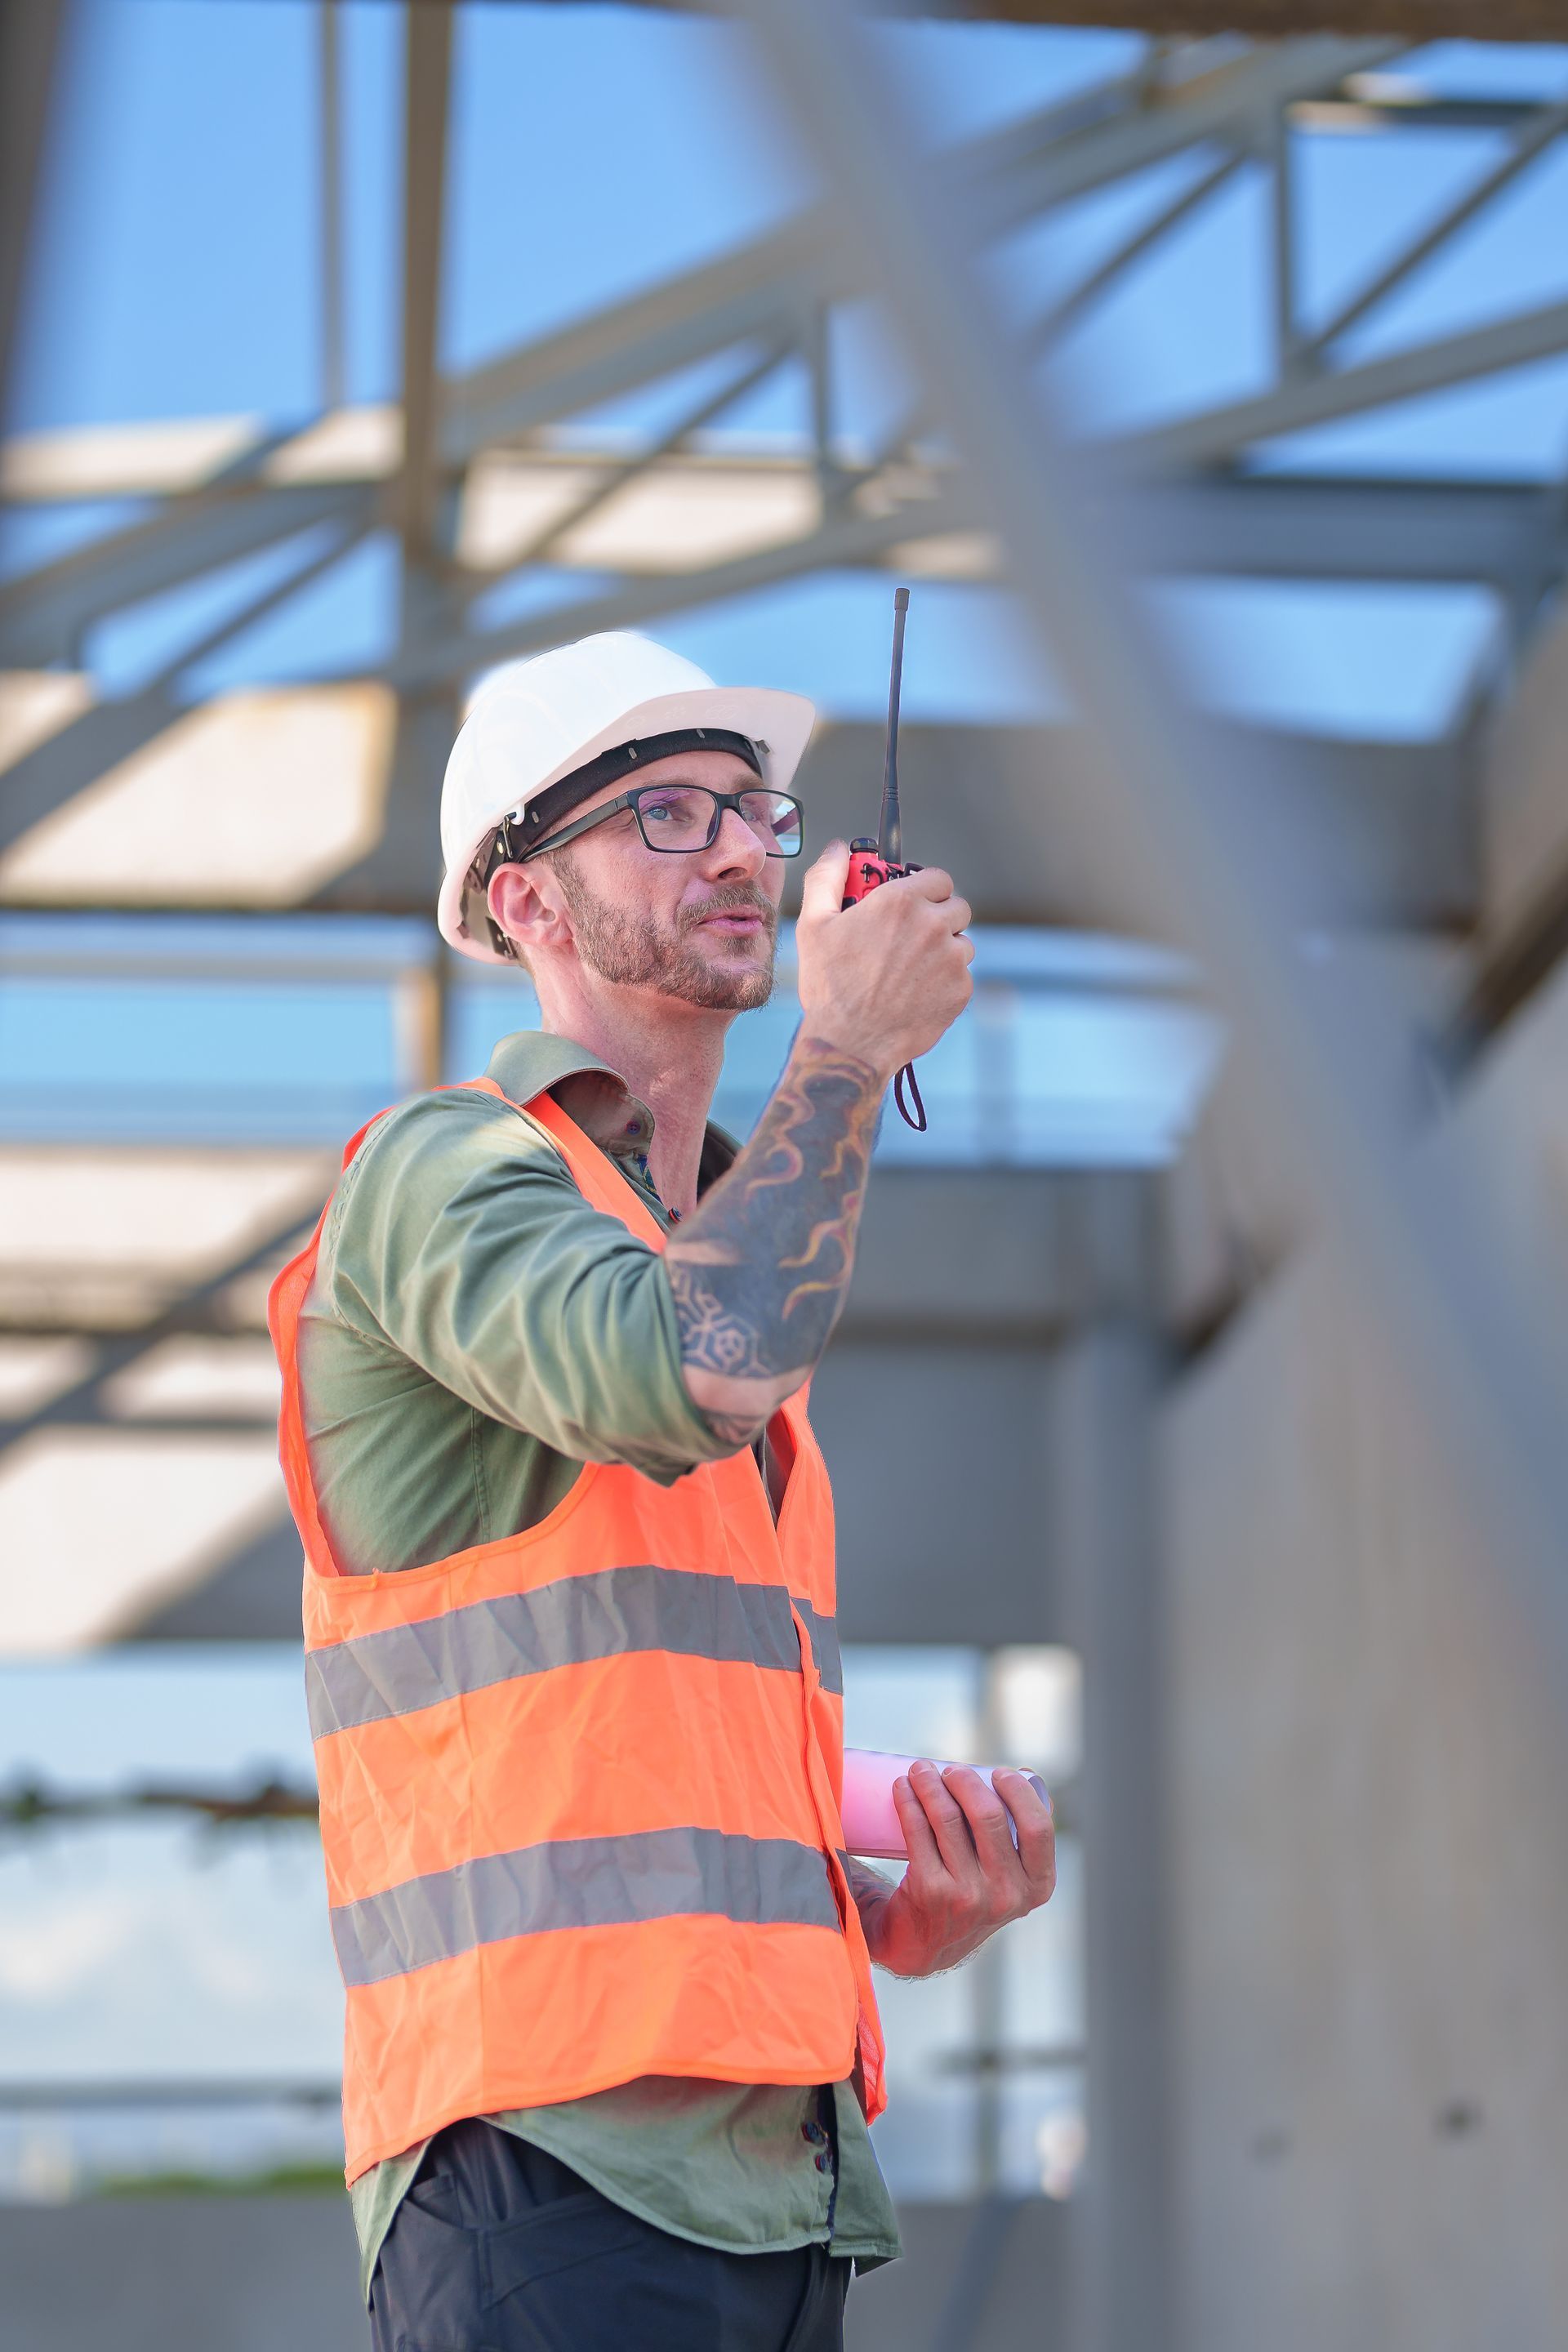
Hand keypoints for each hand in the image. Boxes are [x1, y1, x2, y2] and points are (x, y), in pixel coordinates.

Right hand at [794, 841, 972, 1082]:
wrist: (852, 1044)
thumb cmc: (830, 986)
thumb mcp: (814, 926)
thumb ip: (826, 878)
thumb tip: (836, 848)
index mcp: (900, 901)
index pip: (938, 878)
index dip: (927, 888)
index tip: (915, 902)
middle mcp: (933, 925)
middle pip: (956, 908)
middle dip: (938, 918)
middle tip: (911, 939)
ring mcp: (952, 959)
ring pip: (962, 943)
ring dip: (944, 951)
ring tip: (911, 971)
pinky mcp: (961, 989)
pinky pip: (962, 976)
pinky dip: (945, 982)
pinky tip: (917, 994)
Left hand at [852, 1760, 1055, 1978]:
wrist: (924, 1946)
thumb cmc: (971, 1895)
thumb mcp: (1010, 1881)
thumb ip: (1020, 1840)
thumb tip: (1027, 1778)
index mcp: (1036, 1887)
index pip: (1037, 1828)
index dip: (1019, 1792)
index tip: (999, 1771)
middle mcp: (1006, 1895)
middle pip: (988, 1815)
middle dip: (965, 1780)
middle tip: (950, 1770)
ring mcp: (967, 1895)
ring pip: (948, 1818)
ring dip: (930, 1783)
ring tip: (921, 1771)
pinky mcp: (930, 1891)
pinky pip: (918, 1830)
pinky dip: (908, 1801)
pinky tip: (902, 1787)